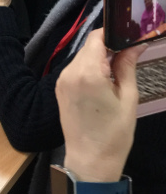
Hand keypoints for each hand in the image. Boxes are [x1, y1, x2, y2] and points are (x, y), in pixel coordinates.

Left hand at [58, 29, 143, 182]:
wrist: (89, 160)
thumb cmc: (114, 133)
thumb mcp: (128, 98)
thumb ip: (127, 66)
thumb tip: (135, 45)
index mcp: (88, 73)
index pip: (96, 38)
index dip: (113, 33)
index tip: (129, 37)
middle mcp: (69, 72)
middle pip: (89, 47)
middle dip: (108, 47)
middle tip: (129, 54)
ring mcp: (61, 80)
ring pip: (82, 57)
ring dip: (99, 58)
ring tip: (119, 70)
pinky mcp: (59, 88)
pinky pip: (75, 69)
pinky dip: (89, 69)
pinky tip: (104, 81)